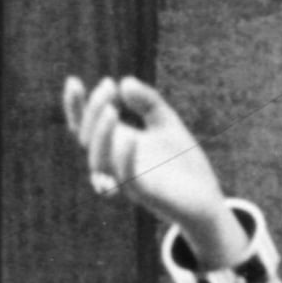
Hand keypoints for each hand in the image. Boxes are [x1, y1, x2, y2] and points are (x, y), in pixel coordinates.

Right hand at [61, 74, 232, 249]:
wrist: (207, 202)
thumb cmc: (182, 164)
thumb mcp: (167, 124)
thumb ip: (148, 103)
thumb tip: (125, 81)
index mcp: (116, 146)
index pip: (84, 127)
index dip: (74, 106)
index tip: (74, 80)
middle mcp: (115, 164)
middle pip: (87, 140)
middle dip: (93, 112)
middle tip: (108, 88)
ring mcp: (128, 181)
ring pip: (99, 162)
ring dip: (102, 135)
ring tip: (112, 111)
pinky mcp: (146, 196)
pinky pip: (127, 180)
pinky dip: (125, 159)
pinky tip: (132, 138)